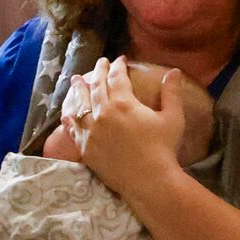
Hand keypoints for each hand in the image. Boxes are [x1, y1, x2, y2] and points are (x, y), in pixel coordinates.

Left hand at [60, 57, 185, 201]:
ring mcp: (91, 130)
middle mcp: (103, 113)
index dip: (118, 67)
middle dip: (98, 72)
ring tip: (75, 79)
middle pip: (97, 87)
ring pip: (80, 104)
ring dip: (78, 89)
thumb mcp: (173, 118)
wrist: (149, 180)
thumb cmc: (164, 149)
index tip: (119, 60)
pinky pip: (72, 128)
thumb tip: (173, 71)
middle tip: (100, 63)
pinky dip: (69, 117)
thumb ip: (171, 93)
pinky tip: (66, 112)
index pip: (117, 78)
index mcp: (124, 104)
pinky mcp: (84, 146)